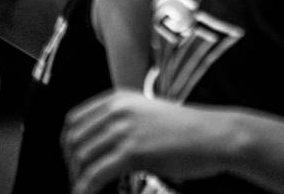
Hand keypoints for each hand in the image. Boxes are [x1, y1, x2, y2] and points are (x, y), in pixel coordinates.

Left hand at [62, 91, 229, 193]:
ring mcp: (123, 129)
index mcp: (117, 99)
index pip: (75, 119)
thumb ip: (123, 122)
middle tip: (78, 180)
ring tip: (84, 190)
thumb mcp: (147, 114)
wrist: (214, 135)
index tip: (72, 161)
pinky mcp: (132, 151)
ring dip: (78, 178)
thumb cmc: (187, 130)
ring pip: (81, 157)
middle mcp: (116, 110)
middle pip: (74, 139)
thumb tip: (102, 144)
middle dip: (71, 164)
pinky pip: (95, 174)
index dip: (68, 144)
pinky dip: (85, 188)